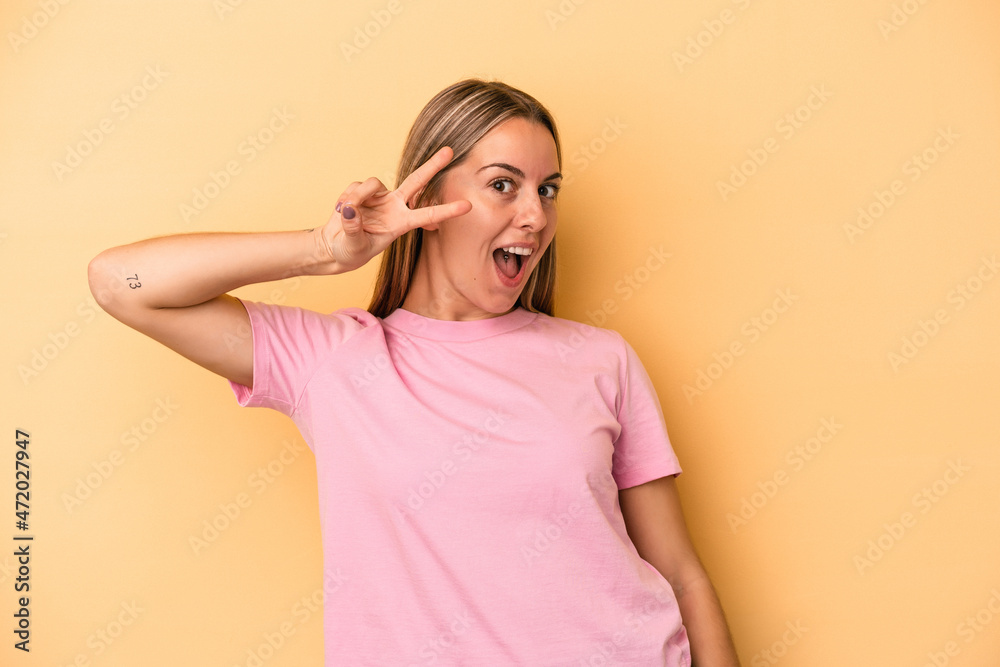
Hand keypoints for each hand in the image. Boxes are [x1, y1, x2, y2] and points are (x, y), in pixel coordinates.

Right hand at [320, 146, 471, 272]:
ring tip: (346, 212)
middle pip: (416, 181)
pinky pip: (355, 187)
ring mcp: (379, 197)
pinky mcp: (362, 191)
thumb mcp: (354, 246)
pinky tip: (340, 210)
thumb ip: (353, 229)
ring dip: (358, 196)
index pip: (428, 215)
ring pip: (373, 183)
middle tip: (450, 150)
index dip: (447, 210)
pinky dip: (345, 199)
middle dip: (432, 165)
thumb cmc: (350, 252)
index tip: (467, 206)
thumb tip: (351, 209)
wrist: (334, 246)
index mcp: (401, 224)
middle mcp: (394, 207)